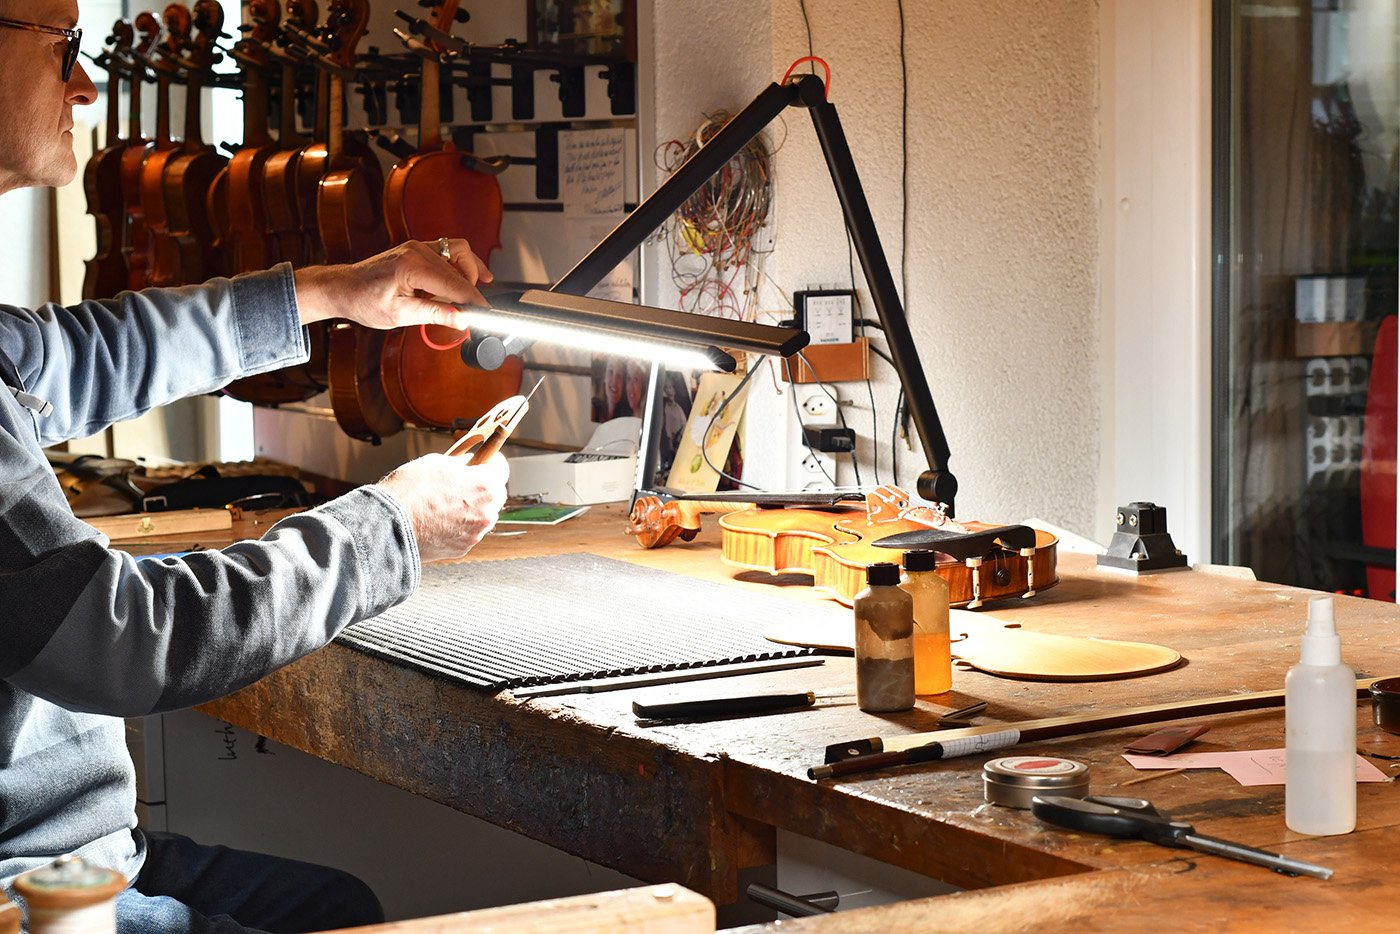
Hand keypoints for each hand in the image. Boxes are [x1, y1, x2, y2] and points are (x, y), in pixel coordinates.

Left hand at [292, 239, 493, 328]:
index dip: (474, 301)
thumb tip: (461, 319)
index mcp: (412, 265)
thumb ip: (434, 313)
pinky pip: (449, 250)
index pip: (455, 283)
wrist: (344, 288)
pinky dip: (460, 265)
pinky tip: (465, 280)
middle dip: (473, 291)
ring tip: (472, 296)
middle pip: (461, 268)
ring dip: (470, 273)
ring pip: (459, 252)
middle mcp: (417, 250)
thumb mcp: (399, 314)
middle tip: (477, 314)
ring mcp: (418, 247)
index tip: (487, 315)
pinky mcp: (418, 249)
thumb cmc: (364, 301)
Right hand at [376, 453, 508, 562]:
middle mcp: (488, 512)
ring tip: (442, 504)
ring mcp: (476, 533)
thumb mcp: (438, 462)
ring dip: (469, 508)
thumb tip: (469, 465)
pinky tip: (436, 521)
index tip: (482, 461)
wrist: (389, 526)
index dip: (489, 461)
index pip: (501, 466)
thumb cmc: (411, 490)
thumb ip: (462, 464)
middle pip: (494, 494)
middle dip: (481, 487)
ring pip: (480, 515)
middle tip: (459, 483)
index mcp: (486, 485)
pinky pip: (466, 532)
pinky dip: (457, 526)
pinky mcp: (463, 549)